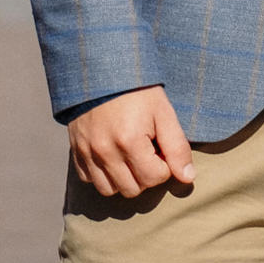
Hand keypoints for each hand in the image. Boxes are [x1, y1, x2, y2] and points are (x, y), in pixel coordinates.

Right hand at [68, 85, 195, 198]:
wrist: (102, 72)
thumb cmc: (138, 91)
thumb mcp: (163, 113)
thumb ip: (177, 147)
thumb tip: (187, 178)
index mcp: (129, 141)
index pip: (155, 178)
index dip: (165, 165)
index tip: (162, 146)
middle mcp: (105, 152)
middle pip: (133, 189)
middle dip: (146, 174)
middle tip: (148, 151)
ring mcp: (87, 153)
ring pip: (109, 190)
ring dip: (125, 179)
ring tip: (132, 156)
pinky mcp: (75, 152)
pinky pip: (89, 180)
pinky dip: (103, 174)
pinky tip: (113, 156)